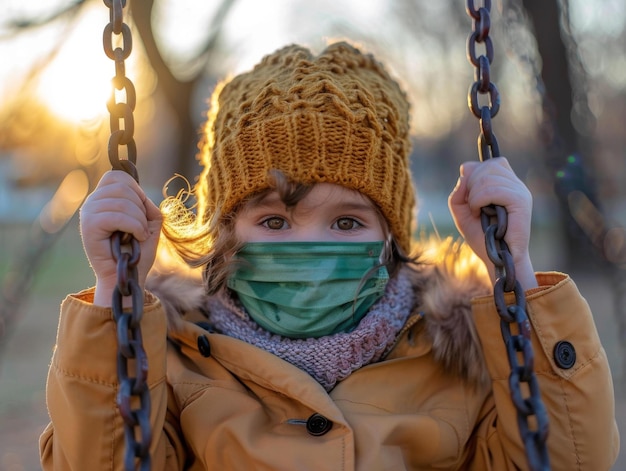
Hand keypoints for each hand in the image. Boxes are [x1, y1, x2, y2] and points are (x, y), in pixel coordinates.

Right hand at [80, 170, 162, 305]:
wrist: (126, 276)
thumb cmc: (136, 251)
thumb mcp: (150, 223)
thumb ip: (147, 204)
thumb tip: (142, 196)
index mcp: (104, 198)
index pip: (117, 176)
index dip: (136, 190)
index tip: (141, 210)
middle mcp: (93, 202)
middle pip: (123, 186)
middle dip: (140, 207)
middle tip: (141, 228)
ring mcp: (88, 213)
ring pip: (123, 202)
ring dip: (139, 220)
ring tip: (139, 235)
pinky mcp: (89, 226)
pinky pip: (117, 216)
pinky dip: (134, 227)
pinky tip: (135, 238)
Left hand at [448, 157, 536, 289]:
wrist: (498, 258)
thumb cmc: (482, 237)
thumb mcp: (461, 212)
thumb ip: (459, 191)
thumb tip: (465, 170)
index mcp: (505, 183)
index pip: (487, 163)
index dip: (472, 176)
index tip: (470, 197)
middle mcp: (514, 184)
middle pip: (486, 167)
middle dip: (471, 186)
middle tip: (474, 207)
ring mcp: (520, 191)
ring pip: (487, 177)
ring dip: (474, 196)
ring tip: (478, 212)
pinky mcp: (521, 201)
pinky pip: (494, 189)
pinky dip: (479, 200)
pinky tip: (481, 212)